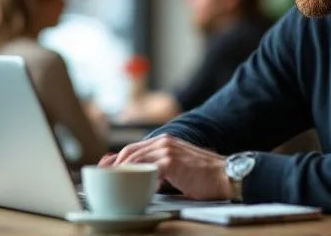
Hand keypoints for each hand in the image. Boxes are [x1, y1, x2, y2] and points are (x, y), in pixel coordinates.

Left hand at [100, 134, 231, 200]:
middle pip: (129, 152)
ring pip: (134, 160)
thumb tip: (142, 177)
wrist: (226, 175)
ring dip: (121, 174)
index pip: (133, 148)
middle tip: (104, 181)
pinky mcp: (171, 162)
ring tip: (114, 186)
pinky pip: (146, 169)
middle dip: (113, 167)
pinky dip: (137, 179)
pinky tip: (133, 189)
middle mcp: (164, 142)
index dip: (117, 161)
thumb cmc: (204, 176)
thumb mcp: (179, 167)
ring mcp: (167, 150)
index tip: (107, 172)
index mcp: (165, 141)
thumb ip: (160, 167)